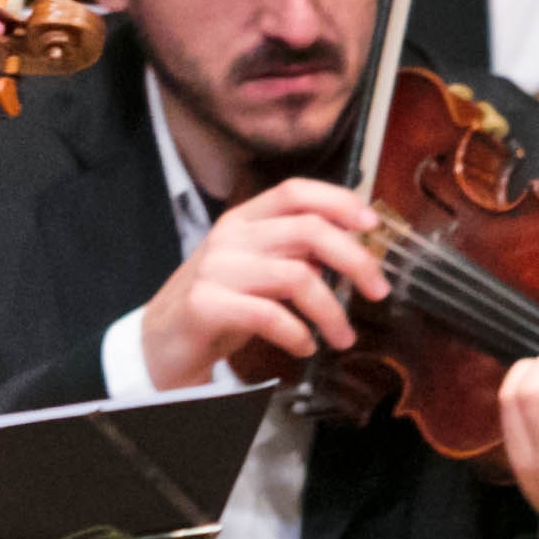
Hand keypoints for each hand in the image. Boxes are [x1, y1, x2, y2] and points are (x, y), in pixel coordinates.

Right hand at [134, 173, 389, 386]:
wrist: (159, 343)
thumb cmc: (217, 307)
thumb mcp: (258, 272)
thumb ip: (295, 255)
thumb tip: (346, 252)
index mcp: (244, 220)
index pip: (296, 191)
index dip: (339, 202)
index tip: (372, 226)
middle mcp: (230, 237)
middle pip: (309, 230)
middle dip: (355, 261)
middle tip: (378, 291)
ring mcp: (216, 269)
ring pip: (297, 276)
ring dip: (332, 312)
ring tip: (342, 337)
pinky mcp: (205, 305)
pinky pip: (269, 315)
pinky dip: (297, 335)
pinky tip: (304, 347)